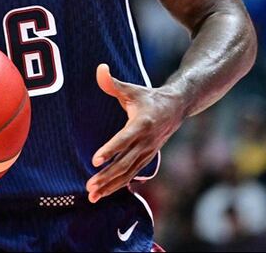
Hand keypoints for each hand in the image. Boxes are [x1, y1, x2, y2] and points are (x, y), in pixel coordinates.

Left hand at [86, 64, 182, 202]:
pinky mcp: (147, 159)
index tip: (95, 159)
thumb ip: (112, 82)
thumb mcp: (131, 88)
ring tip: (92, 195)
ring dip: (110, 186)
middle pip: (125, 163)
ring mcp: (147, 152)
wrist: (176, 108)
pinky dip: (117, 186)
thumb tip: (99, 68)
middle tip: (89, 185)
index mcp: (142, 123)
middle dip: (107, 176)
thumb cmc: (148, 97)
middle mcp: (146, 141)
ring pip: (128, 173)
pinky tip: (103, 194)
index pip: (124, 139)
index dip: (110, 149)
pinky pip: (131, 175)